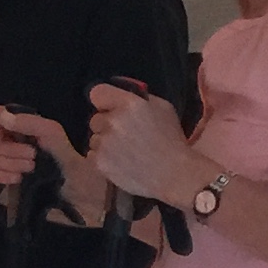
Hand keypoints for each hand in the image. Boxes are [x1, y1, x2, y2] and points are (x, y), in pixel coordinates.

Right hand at [0, 107, 106, 226]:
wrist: (79, 199)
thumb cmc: (72, 165)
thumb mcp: (55, 137)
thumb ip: (31, 123)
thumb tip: (1, 116)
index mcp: (24, 129)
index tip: (4, 132)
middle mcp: (12, 144)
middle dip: (10, 148)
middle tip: (32, 156)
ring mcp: (6, 165)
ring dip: (10, 164)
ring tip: (30, 171)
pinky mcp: (2, 184)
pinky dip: (3, 176)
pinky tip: (18, 180)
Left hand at [85, 83, 197, 206]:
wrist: (174, 174)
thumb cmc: (171, 140)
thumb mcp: (163, 108)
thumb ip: (138, 99)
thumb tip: (120, 97)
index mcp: (129, 104)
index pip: (97, 92)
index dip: (104, 100)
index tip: (110, 107)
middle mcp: (113, 121)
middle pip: (95, 118)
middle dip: (106, 125)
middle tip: (124, 135)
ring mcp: (104, 143)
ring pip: (94, 138)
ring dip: (105, 143)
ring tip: (125, 151)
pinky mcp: (99, 162)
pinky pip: (93, 154)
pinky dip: (103, 158)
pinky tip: (121, 162)